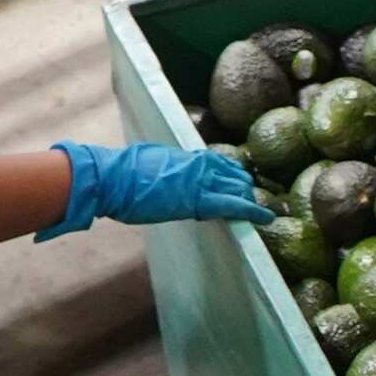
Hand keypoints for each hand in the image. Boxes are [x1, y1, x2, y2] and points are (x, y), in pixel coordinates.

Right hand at [39, 142, 271, 237]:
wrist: (110, 178)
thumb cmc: (120, 173)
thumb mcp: (148, 162)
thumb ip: (164, 167)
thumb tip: (161, 170)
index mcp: (185, 157)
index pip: (219, 164)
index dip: (231, 175)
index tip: (240, 182)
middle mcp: (197, 165)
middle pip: (232, 176)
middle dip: (243, 189)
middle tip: (253, 202)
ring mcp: (199, 180)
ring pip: (237, 187)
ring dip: (248, 200)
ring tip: (260, 212)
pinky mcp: (198, 199)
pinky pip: (233, 204)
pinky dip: (252, 210)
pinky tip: (265, 217)